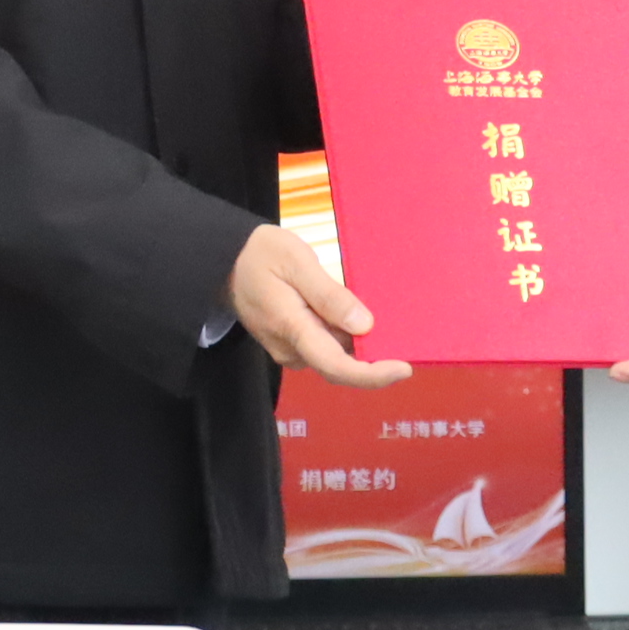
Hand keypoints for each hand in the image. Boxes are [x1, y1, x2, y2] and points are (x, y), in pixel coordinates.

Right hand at [232, 224, 408, 388]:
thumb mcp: (297, 263)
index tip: (404, 368)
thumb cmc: (260, 254)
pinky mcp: (291, 342)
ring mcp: (289, 348)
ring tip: (383, 319)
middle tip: (402, 337)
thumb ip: (329, 296)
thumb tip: (364, 326)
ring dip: (358, 344)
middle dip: (372, 358)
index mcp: (292, 328)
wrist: (224, 260)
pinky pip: (324, 346)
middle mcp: (291, 348)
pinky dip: (344, 336)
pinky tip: (356, 316)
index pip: (337, 366)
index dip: (373, 375)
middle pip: (339, 365)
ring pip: (333, 355)